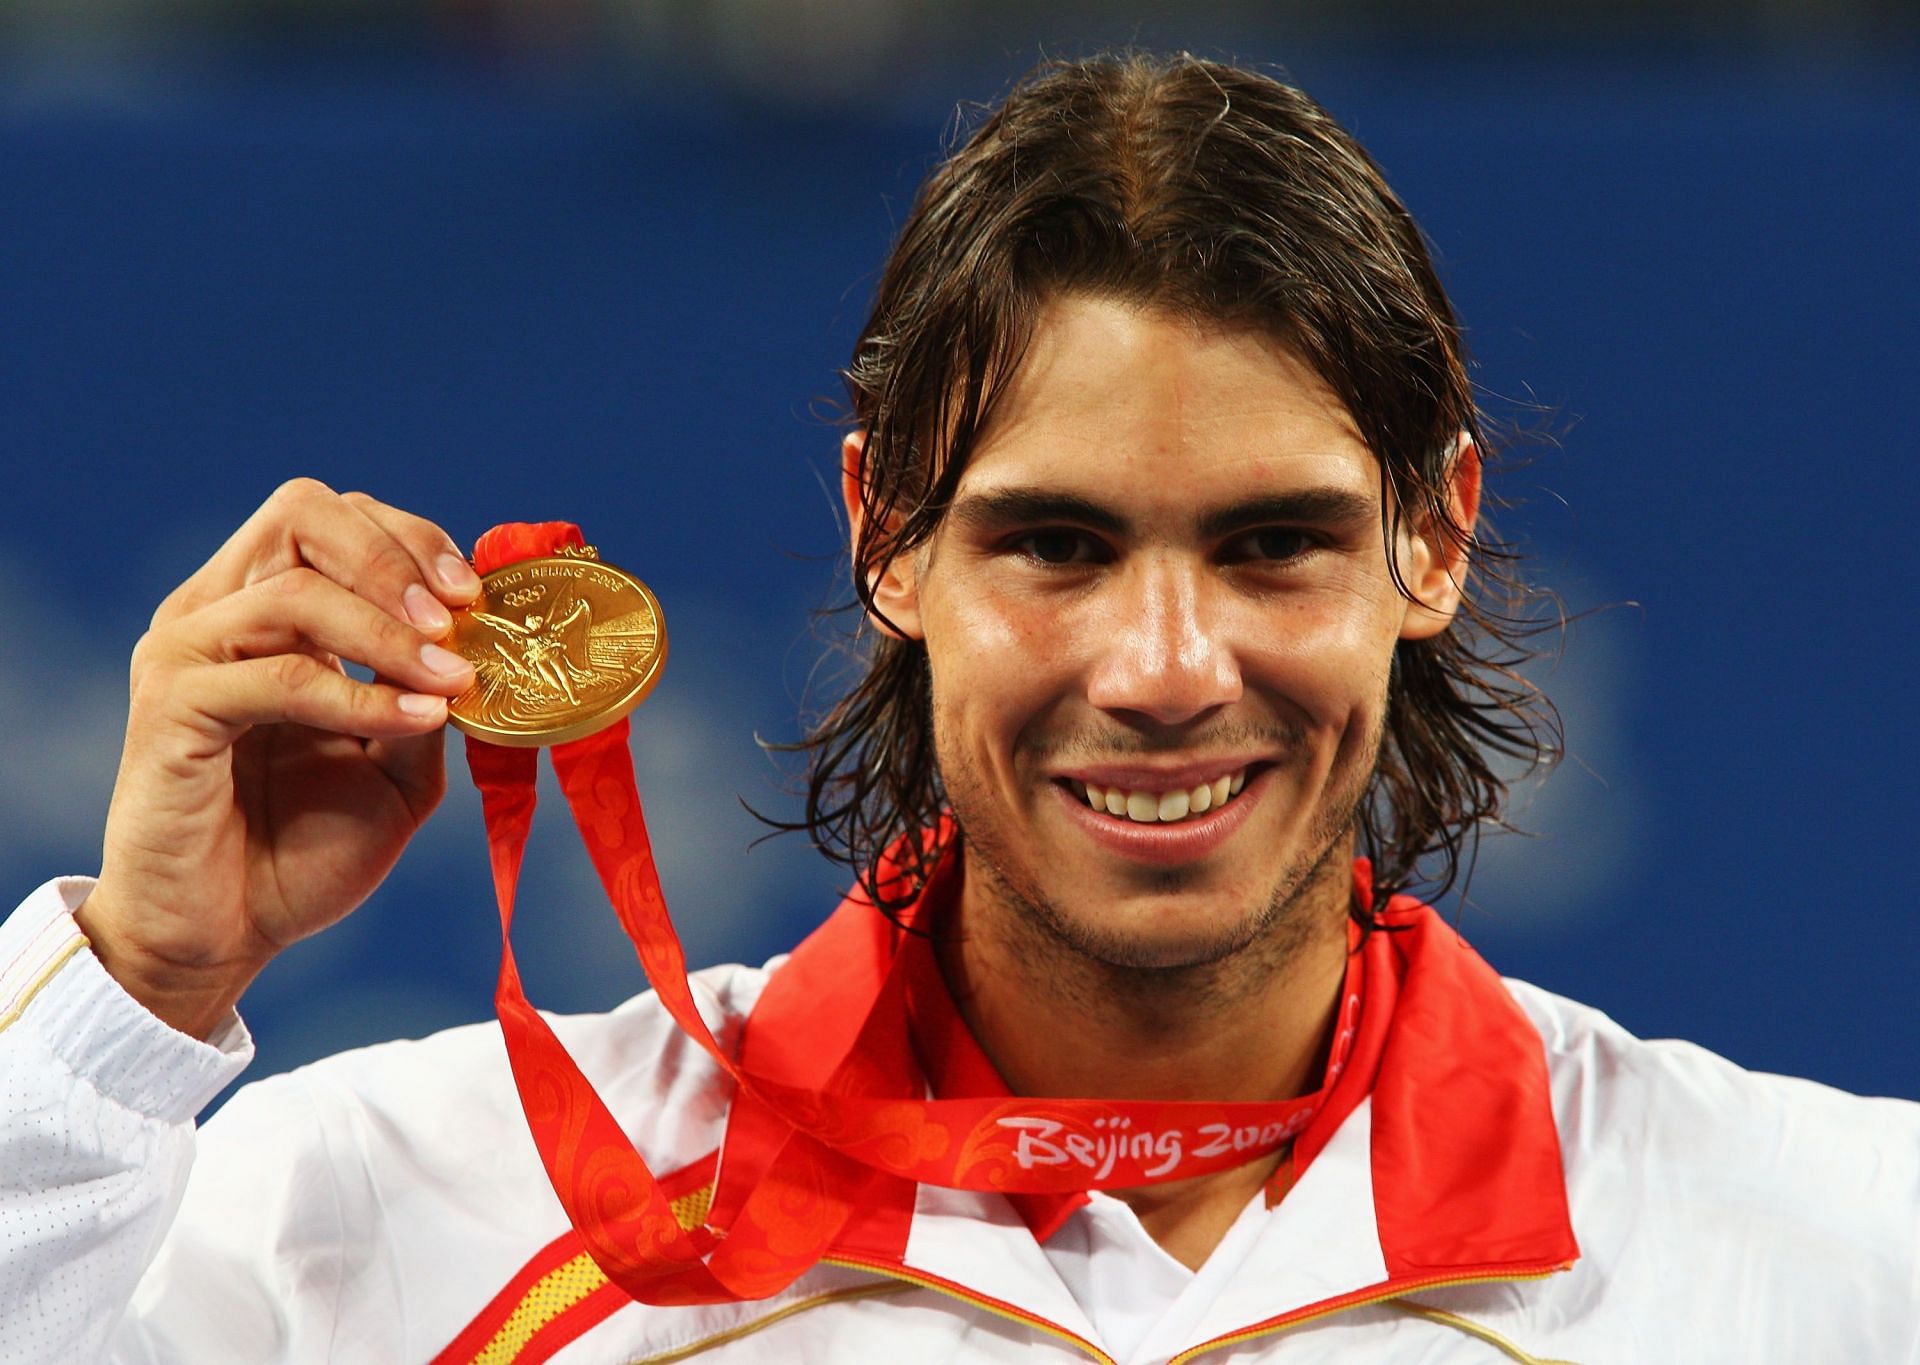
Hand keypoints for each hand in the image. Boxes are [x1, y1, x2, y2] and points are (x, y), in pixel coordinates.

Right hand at [79, 479, 480, 1038]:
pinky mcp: (170, 709)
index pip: (335, 518)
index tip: (474, 594)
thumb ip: (431, 698)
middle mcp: (217, 613)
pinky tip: (414, 718)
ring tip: (452, 679)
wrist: (224, 937)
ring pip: (295, 591)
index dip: (412, 539)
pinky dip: (357, 694)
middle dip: (395, 556)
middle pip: (301, 511)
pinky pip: (278, 675)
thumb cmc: (300, 851)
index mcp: (265, 611)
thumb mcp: (397, 768)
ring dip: (389, 633)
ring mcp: (186, 654)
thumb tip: (486, 647)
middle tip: (456, 616)